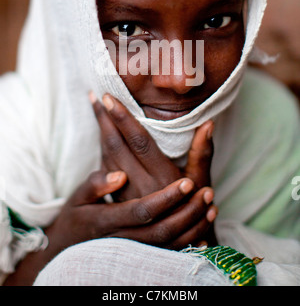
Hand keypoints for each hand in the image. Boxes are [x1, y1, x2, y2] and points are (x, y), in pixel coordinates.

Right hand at [4, 171, 211, 284]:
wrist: (67, 247)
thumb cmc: (76, 216)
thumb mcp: (77, 197)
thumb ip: (95, 184)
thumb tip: (120, 175)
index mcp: (107, 221)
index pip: (142, 211)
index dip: (166, 198)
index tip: (187, 183)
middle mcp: (122, 239)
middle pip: (161, 229)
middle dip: (187, 212)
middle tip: (207, 192)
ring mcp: (132, 251)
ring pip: (168, 244)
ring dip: (193, 226)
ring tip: (212, 206)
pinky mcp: (140, 256)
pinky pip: (168, 254)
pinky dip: (188, 245)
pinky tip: (204, 232)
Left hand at [90, 92, 214, 198]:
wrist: (179, 243)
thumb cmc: (195, 208)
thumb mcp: (202, 180)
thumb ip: (203, 151)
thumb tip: (208, 123)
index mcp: (161, 177)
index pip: (138, 141)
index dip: (123, 118)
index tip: (110, 97)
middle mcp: (140, 185)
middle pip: (116, 145)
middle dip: (104, 119)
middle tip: (95, 96)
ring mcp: (126, 193)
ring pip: (107, 156)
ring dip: (101, 130)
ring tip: (96, 107)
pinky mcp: (118, 198)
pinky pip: (105, 167)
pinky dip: (103, 146)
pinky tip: (102, 132)